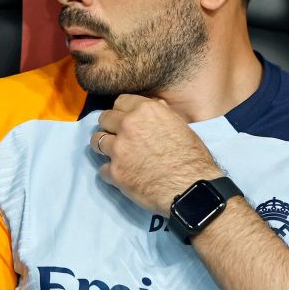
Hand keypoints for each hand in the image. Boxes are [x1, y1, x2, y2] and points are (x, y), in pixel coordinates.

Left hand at [94, 95, 220, 214]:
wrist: (190, 188)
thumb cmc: (192, 158)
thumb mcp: (181, 126)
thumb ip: (162, 114)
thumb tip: (155, 104)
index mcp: (146, 111)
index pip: (120, 102)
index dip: (123, 111)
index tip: (125, 120)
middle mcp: (128, 125)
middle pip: (104, 119)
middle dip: (110, 127)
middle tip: (118, 137)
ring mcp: (118, 149)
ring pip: (96, 141)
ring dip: (105, 147)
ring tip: (116, 155)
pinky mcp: (114, 172)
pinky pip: (102, 169)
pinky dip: (110, 172)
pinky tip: (122, 175)